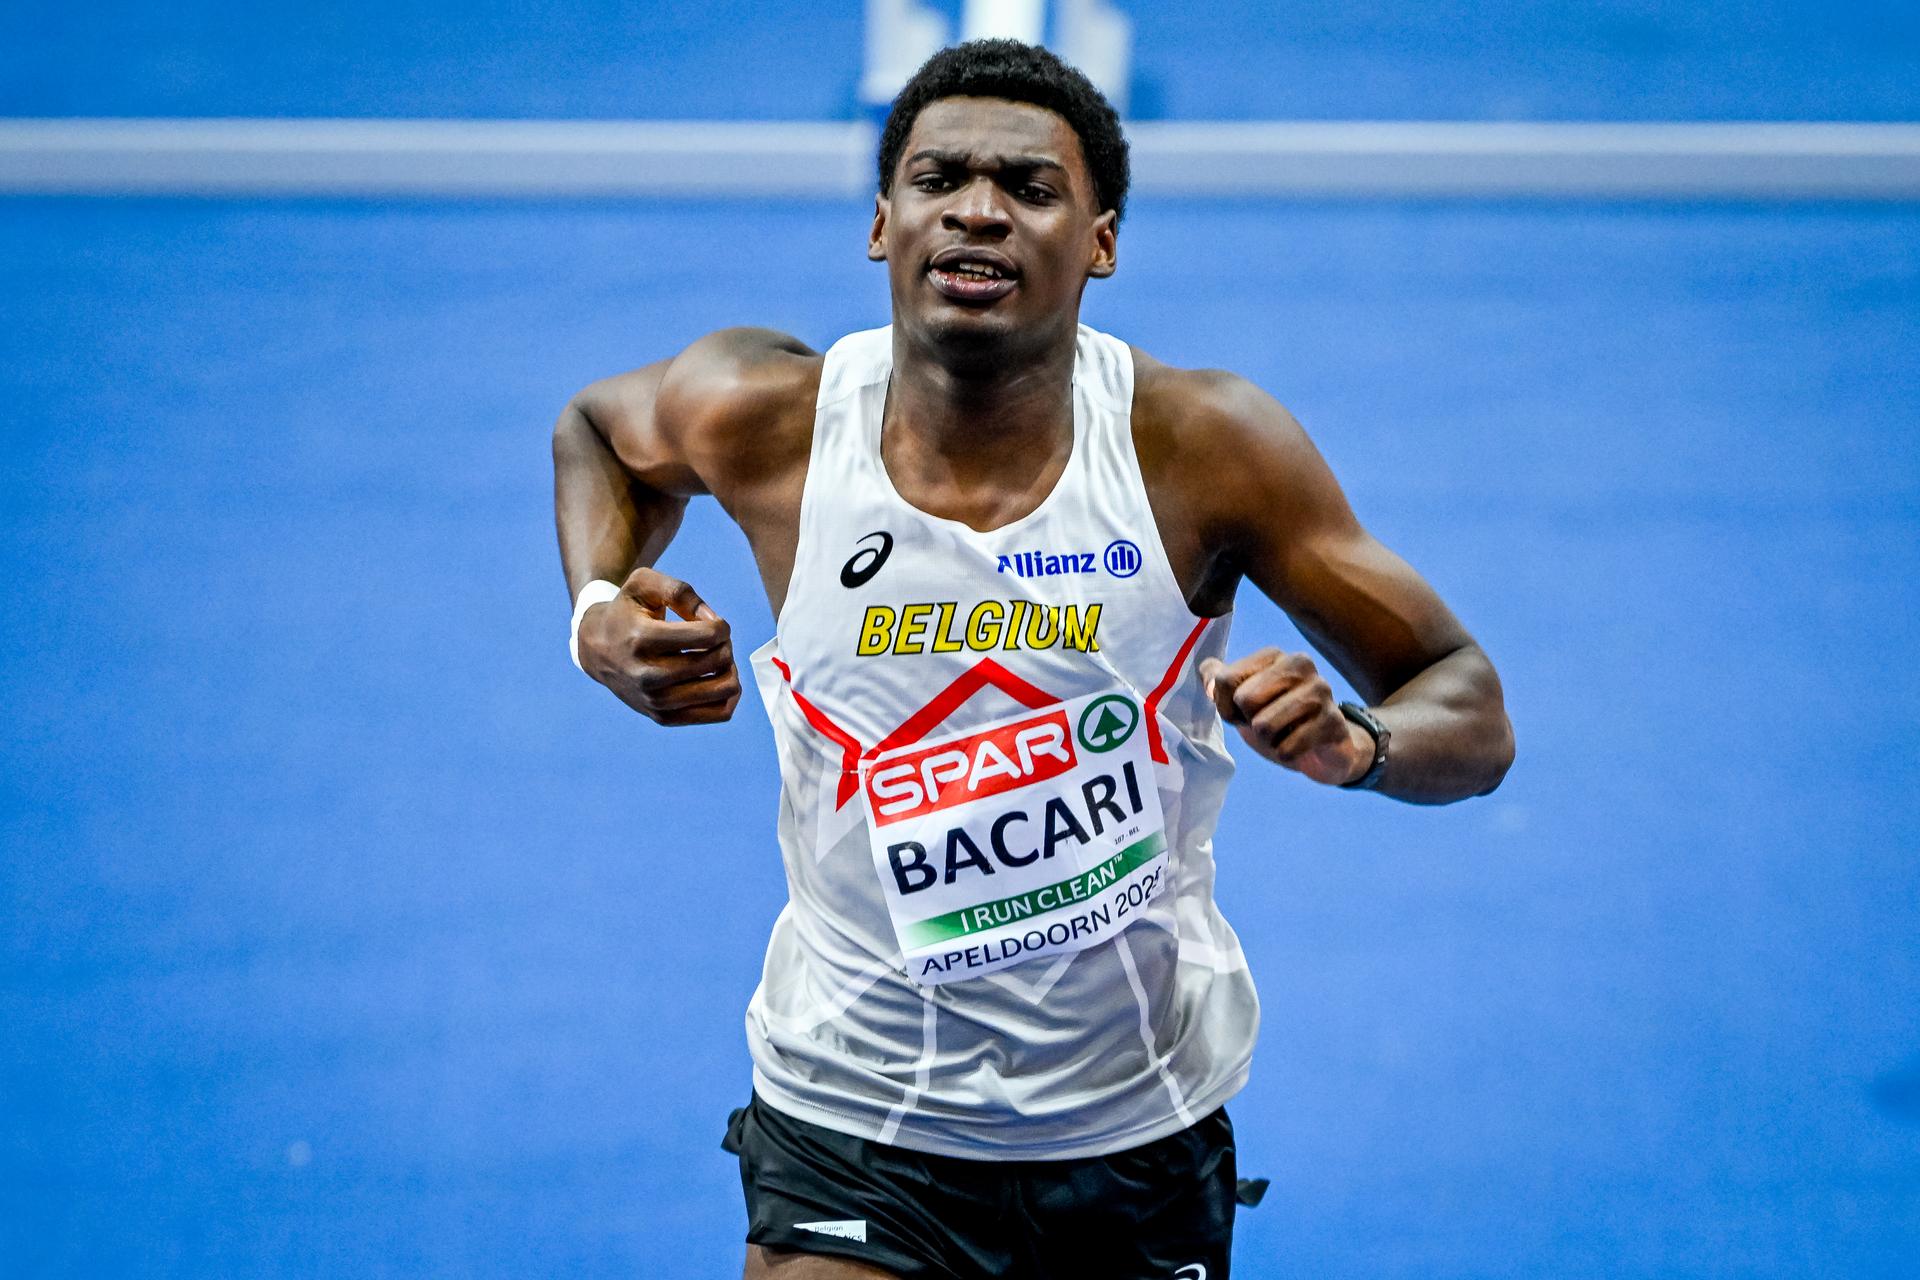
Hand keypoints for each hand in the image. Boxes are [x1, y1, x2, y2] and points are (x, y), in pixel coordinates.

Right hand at [577, 567, 740, 724]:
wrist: (595, 649)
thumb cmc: (626, 612)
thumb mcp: (644, 584)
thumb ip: (681, 592)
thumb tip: (713, 620)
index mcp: (643, 639)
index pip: (708, 636)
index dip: (720, 626)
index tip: (711, 623)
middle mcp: (647, 675)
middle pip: (716, 661)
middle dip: (725, 645)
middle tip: (713, 641)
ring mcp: (655, 701)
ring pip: (722, 691)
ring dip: (729, 670)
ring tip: (716, 660)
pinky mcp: (663, 718)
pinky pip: (718, 713)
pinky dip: (729, 696)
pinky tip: (717, 679)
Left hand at [1197, 648, 1372, 785]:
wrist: (1323, 748)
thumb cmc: (1278, 718)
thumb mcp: (1243, 701)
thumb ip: (1220, 682)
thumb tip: (1208, 678)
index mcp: (1274, 655)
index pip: (1224, 680)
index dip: (1227, 706)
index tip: (1246, 711)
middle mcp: (1300, 664)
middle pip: (1244, 700)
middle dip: (1249, 722)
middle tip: (1269, 723)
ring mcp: (1321, 691)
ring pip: (1264, 725)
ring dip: (1268, 740)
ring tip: (1285, 733)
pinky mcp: (1333, 721)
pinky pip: (1286, 748)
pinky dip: (1286, 754)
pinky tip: (1301, 745)